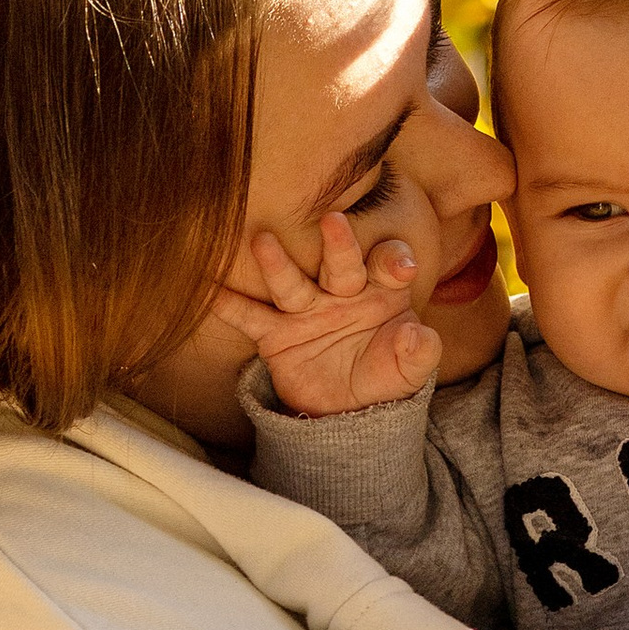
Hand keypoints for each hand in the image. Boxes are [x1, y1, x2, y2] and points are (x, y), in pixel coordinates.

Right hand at [209, 211, 437, 416]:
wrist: (349, 407)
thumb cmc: (386, 374)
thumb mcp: (409, 369)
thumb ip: (419, 352)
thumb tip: (420, 336)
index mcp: (380, 291)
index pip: (388, 267)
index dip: (394, 262)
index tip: (402, 265)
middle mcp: (341, 291)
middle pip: (339, 264)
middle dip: (337, 245)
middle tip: (333, 221)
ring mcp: (306, 309)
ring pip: (291, 283)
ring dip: (276, 264)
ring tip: (262, 241)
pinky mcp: (275, 334)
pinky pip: (250, 318)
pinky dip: (229, 306)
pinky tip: (207, 290)